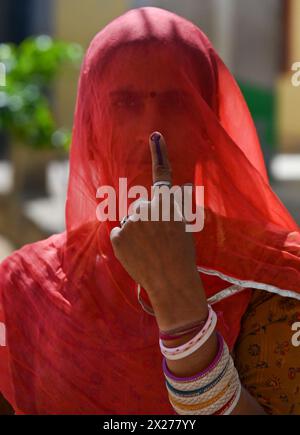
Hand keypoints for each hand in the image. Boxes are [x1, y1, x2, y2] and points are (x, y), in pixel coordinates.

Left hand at [110, 132, 207, 329]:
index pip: (163, 174)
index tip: (155, 135)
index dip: (160, 153)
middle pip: (141, 206)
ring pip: (130, 221)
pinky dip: (125, 242)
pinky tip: (136, 254)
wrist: (172, 282)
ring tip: (148, 249)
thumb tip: (173, 190)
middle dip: (146, 218)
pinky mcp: (118, 235)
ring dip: (136, 232)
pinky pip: (119, 233)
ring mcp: (132, 220)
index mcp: (168, 203)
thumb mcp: (183, 227)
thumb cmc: (181, 256)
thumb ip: (173, 208)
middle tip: (158, 240)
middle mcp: (148, 206)